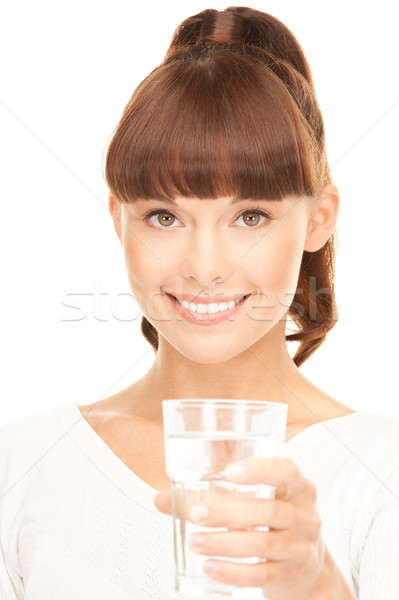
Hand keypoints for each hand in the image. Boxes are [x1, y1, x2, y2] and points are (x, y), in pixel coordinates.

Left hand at [154, 457, 327, 599]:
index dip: (260, 469)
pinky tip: (210, 566)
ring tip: (195, 543)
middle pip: (271, 510)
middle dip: (229, 512)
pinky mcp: (290, 575)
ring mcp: (301, 548)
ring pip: (263, 543)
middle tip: (197, 514)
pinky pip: (261, 575)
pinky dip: (233, 571)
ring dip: (224, 543)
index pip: (286, 470)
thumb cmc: (274, 522)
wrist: (309, 570)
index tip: (230, 472)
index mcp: (298, 487)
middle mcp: (305, 516)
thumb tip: (162, 499)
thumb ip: (214, 495)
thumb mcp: (258, 501)